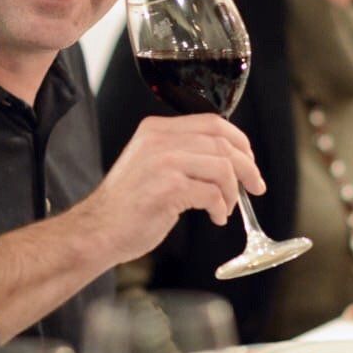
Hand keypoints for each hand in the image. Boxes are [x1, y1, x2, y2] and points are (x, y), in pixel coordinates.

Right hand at [80, 114, 264, 261]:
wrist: (97, 230)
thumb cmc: (126, 205)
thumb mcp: (150, 165)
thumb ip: (180, 155)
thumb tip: (226, 161)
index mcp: (156, 130)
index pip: (212, 122)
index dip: (239, 141)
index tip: (250, 160)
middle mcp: (159, 140)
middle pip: (223, 143)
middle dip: (247, 166)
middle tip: (255, 186)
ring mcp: (164, 162)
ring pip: (222, 167)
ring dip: (232, 192)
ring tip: (225, 208)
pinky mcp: (169, 188)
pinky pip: (212, 193)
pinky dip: (220, 207)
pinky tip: (215, 217)